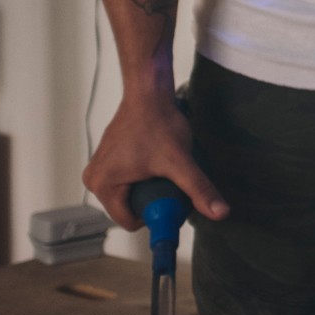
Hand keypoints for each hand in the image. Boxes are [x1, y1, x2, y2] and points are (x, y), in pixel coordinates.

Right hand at [84, 90, 227, 229]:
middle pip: (127, 209)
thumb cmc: (159, 123)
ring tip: (161, 171)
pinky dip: (139, 179)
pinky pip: (123, 181)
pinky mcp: (105, 159)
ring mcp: (97, 168)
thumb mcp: (180, 161)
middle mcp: (93, 179)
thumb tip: (221, 213)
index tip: (171, 199)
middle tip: (169, 181)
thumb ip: (199, 189)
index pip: (130, 221)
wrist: (149, 94)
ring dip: (145, 190)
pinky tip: (153, 164)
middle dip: (150, 202)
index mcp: (103, 185)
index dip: (154, 215)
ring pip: (126, 196)